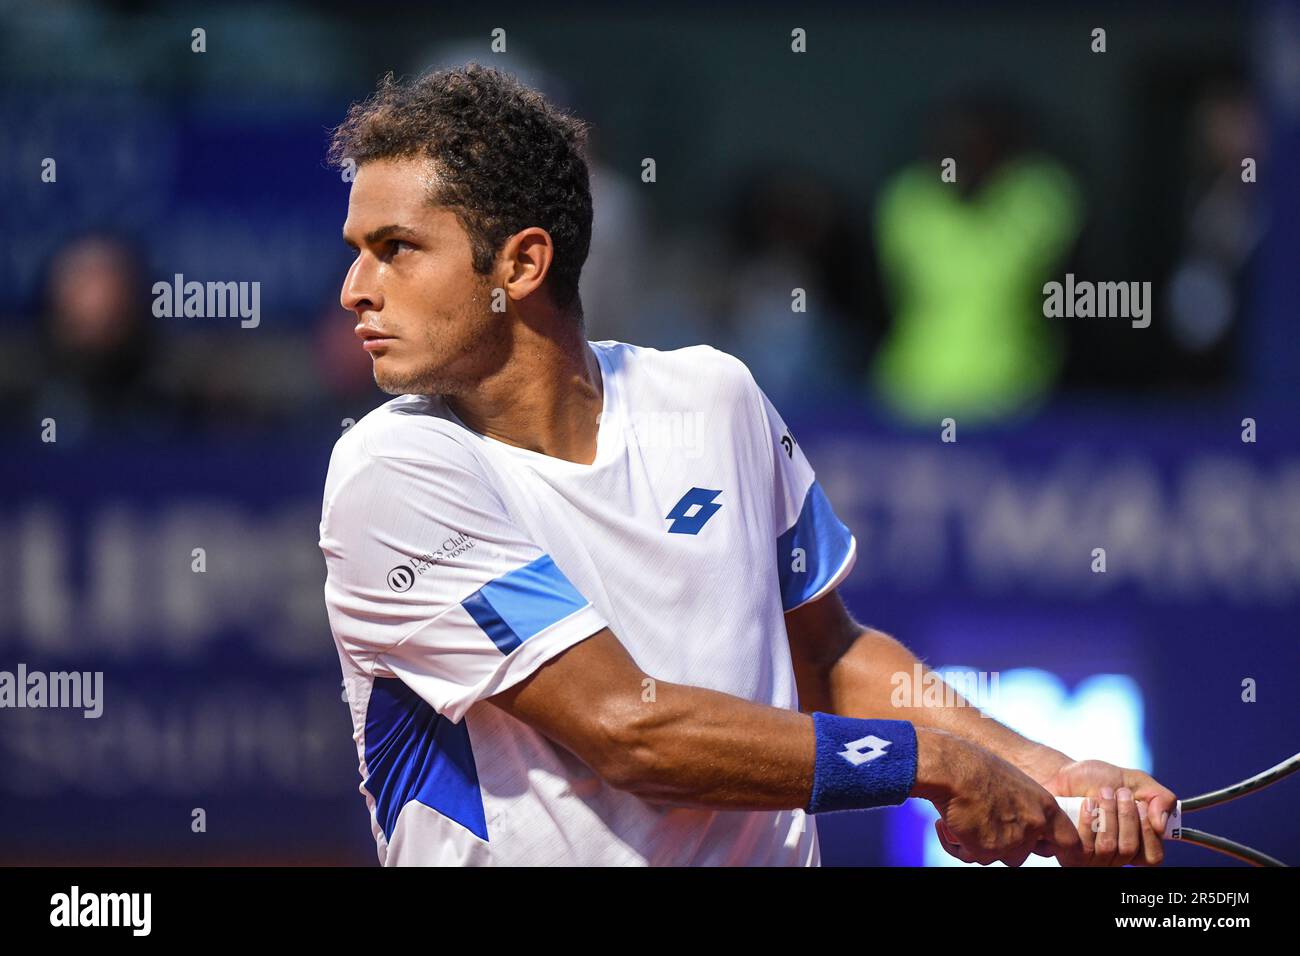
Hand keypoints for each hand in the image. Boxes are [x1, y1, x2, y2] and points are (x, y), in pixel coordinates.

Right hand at [924, 734, 1083, 866]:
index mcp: (1044, 806)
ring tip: (962, 819)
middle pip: (1024, 851)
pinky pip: (971, 856)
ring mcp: (1012, 841)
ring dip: (981, 844)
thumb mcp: (1013, 782)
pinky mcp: (987, 851)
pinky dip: (959, 845)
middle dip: (1004, 843)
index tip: (1049, 848)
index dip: (1058, 847)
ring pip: (999, 856)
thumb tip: (1016, 817)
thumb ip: (1024, 805)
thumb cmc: (977, 767)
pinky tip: (947, 825)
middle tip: (983, 821)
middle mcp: (1033, 826)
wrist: (953, 770)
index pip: (1069, 840)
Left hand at [1035, 758, 1177, 866]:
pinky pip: (1085, 845)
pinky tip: (1087, 803)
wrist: (1063, 773)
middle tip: (1120, 792)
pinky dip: (1089, 819)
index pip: (1153, 857)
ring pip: (1108, 847)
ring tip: (1102, 792)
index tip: (1141, 804)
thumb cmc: (1099, 779)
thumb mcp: (1137, 781)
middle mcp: (1116, 857)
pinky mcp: (1071, 854)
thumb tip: (1162, 825)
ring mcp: (1093, 859)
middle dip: (1126, 816)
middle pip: (1130, 849)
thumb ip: (1160, 798)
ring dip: (1108, 814)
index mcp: (1137, 845)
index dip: (1149, 832)